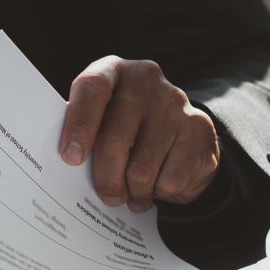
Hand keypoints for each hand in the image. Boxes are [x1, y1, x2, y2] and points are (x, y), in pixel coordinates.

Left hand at [59, 57, 219, 211]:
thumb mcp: (99, 124)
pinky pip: (169, 180)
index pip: (92, 88)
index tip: (72, 158)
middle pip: (115, 139)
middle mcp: (144, 79)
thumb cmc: (125, 130)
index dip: (79, 125)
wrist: (181, 132)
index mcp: (112, 71)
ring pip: (141, 169)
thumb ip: (84, 137)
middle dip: (106, 179)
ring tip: (135, 195)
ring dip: (135, 193)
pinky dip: (161, 194)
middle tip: (109, 198)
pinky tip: (160, 186)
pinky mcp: (198, 128)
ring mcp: (174, 101)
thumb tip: (71, 166)